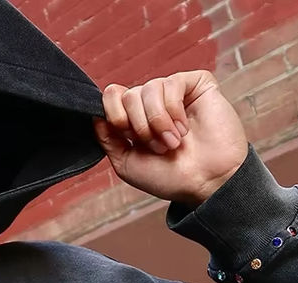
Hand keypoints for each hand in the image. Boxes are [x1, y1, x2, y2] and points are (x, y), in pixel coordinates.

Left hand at [94, 71, 247, 207]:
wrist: (203, 182)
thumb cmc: (168, 178)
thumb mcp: (126, 164)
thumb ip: (107, 139)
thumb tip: (94, 115)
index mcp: (134, 120)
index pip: (111, 97)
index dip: (114, 114)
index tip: (127, 136)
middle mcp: (151, 104)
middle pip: (128, 95)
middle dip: (139, 126)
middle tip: (158, 148)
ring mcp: (174, 93)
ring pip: (149, 89)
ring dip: (157, 122)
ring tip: (173, 143)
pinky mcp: (196, 85)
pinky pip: (172, 83)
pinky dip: (174, 110)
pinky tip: (184, 128)